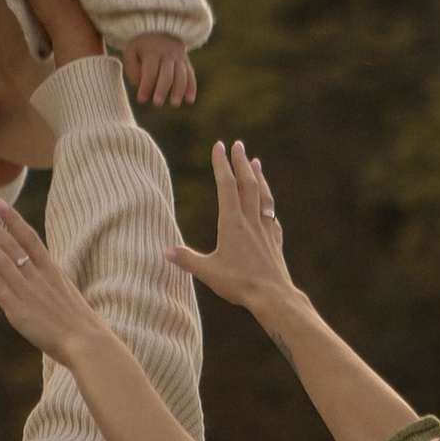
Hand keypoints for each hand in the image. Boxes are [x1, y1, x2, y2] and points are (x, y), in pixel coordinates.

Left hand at [0, 199, 104, 364]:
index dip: (14, 219)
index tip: (1, 203)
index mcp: (52, 269)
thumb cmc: (78, 322)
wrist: (84, 341)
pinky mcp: (17, 309)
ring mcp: (27, 291)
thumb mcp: (66, 292)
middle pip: (11, 243)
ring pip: (1, 260)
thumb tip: (40, 273)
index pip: (30, 237)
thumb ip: (50, 281)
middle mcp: (37, 275)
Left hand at [123, 38, 196, 108]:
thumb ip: (132, 69)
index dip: (145, 86)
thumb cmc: (142, 45)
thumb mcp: (131, 51)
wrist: (161, 28)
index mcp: (152, 52)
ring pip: (181, 75)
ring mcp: (179, 58)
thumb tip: (140, 85)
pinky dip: (191, 87)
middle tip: (157, 103)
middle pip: (166, 74)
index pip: (149, 71)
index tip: (141, 99)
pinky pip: (190, 75)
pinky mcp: (186, 62)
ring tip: (174, 104)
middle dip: (162, 90)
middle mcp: (167, 55)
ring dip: (179, 90)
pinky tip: (190, 100)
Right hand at [166, 141, 297, 320]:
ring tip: (256, 162)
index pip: (227, 186)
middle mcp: (250, 221)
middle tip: (238, 144)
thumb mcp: (207, 272)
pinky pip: (272, 217)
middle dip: (241, 162)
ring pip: (263, 196)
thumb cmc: (239, 283)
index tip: (219, 146)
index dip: (222, 165)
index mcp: (232, 223)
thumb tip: (165, 251)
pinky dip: (268, 205)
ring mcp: (265, 230)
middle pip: (247, 184)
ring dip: (259, 177)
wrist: (273, 296)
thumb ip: (186, 259)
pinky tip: (268, 206)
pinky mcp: (275, 242)